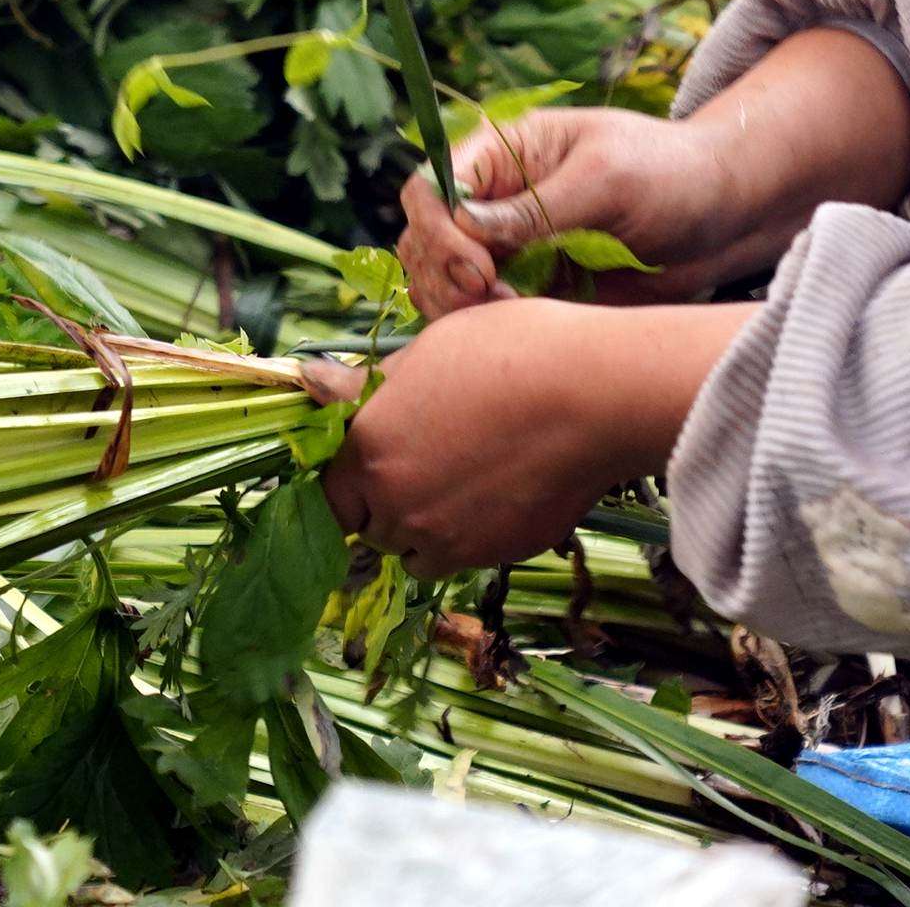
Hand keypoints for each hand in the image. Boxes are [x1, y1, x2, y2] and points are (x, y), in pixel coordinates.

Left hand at [312, 299, 748, 575]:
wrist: (594, 394)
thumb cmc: (510, 351)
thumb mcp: (427, 350)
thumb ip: (368, 387)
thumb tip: (314, 382)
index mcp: (370, 451)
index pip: (330, 498)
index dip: (350, 483)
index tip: (374, 465)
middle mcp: (398, 505)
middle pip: (372, 529)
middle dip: (388, 505)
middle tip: (428, 463)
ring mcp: (449, 539)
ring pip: (417, 554)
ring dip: (426, 530)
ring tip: (465, 481)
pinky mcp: (497, 556)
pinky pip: (466, 558)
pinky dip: (471, 539)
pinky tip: (500, 493)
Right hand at [399, 106, 762, 316]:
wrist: (722, 217)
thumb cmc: (670, 172)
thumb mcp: (607, 177)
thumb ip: (538, 206)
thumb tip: (468, 226)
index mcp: (502, 156)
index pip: (431, 188)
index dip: (438, 230)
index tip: (480, 267)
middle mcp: (493, 203)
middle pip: (423, 241)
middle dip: (443, 275)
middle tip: (494, 298)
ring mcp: (508, 251)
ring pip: (442, 284)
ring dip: (458, 308)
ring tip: (512, 314)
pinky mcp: (529, 293)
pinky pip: (481, 316)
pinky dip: (485, 330)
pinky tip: (525, 330)